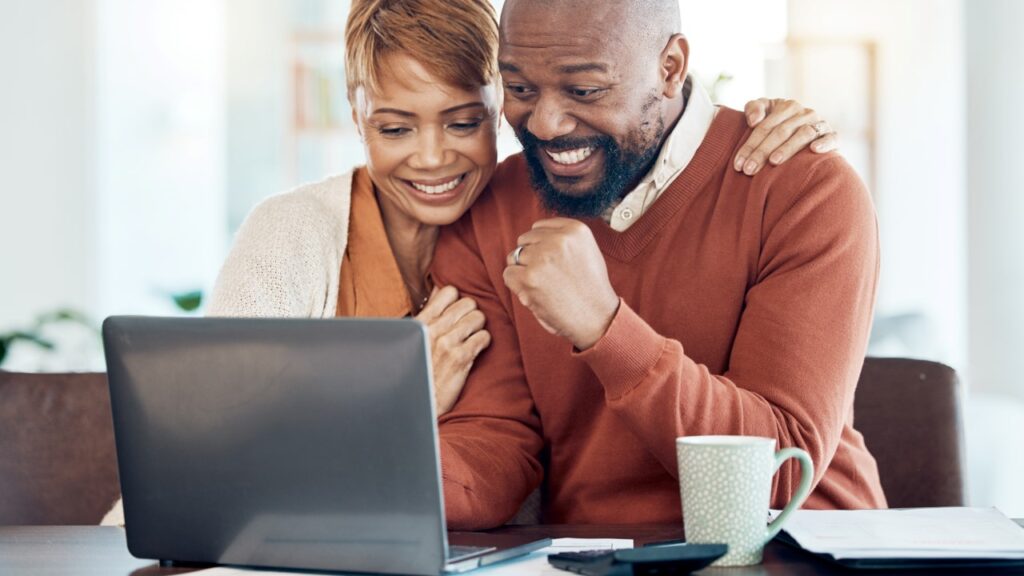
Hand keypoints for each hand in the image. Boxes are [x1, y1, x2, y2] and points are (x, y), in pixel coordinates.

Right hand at [415, 286, 490, 415]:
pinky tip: (475, 350)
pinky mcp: (462, 358)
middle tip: (467, 328)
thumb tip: (440, 289)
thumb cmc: (418, 369)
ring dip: (478, 328)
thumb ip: (428, 313)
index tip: (457, 313)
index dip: (458, 301)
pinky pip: (484, 337)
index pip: (449, 291)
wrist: (418, 401)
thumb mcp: (415, 338)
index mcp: (422, 321)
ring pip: (478, 317)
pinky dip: (483, 342)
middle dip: (471, 314)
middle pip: (468, 303)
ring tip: (471, 339)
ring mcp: (448, 342)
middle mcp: (435, 329)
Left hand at [503, 218, 619, 349]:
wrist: (597, 318)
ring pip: (514, 256)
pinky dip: (516, 285)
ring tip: (543, 286)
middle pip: (524, 241)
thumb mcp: (587, 250)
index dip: (541, 247)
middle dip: (530, 258)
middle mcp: (559, 239)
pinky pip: (508, 274)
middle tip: (548, 277)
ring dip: (523, 272)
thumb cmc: (590, 288)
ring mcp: (543, 257)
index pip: (539, 227)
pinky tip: (534, 293)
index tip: (552, 263)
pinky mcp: (529, 278)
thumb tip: (533, 234)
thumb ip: (563, 238)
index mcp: (575, 229)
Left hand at [733, 98, 838, 174]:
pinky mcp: (832, 135)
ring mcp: (819, 123)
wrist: (804, 129)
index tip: (738, 165)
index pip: (764, 127)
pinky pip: (831, 137)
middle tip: (749, 170)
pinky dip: (824, 142)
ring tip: (774, 161)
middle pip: (780, 132)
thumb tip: (754, 120)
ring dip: (788, 148)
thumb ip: (754, 108)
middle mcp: (804, 113)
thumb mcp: (764, 111)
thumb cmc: (778, 123)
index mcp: (786, 106)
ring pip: (803, 134)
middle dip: (762, 152)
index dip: (750, 145)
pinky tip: (814, 150)